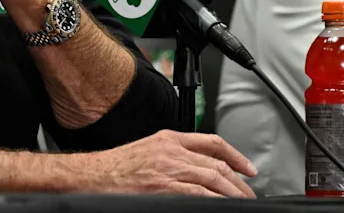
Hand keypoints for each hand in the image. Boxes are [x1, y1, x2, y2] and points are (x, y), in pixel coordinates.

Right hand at [71, 130, 255, 197]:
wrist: (94, 176)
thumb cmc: (116, 167)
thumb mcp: (147, 150)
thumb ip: (172, 154)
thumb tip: (198, 169)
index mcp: (168, 138)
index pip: (212, 142)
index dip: (236, 156)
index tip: (248, 169)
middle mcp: (172, 151)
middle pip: (218, 164)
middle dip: (239, 183)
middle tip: (248, 195)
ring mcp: (170, 170)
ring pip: (214, 179)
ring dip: (233, 194)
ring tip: (241, 203)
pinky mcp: (166, 189)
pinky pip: (201, 195)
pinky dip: (216, 201)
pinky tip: (222, 207)